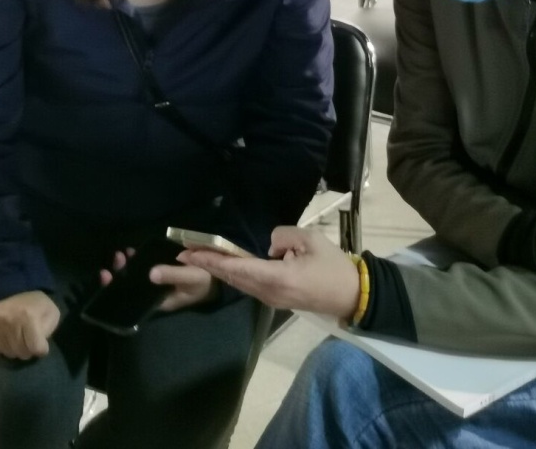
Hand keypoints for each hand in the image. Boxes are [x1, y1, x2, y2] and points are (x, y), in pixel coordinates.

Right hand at [0, 291, 60, 358]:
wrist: (11, 287)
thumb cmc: (34, 304)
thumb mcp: (51, 312)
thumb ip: (48, 331)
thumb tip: (38, 347)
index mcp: (28, 317)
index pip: (36, 349)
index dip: (42, 348)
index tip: (41, 341)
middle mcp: (9, 321)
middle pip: (22, 353)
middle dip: (28, 349)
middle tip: (28, 338)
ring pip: (8, 353)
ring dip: (14, 349)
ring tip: (17, 336)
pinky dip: (1, 346)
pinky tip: (5, 336)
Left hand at [98, 248, 216, 311]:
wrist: (218, 273)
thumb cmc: (203, 280)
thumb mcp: (190, 278)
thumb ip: (172, 275)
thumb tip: (151, 273)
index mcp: (159, 301)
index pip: (134, 299)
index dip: (118, 290)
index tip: (108, 277)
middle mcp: (154, 294)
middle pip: (131, 287)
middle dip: (120, 275)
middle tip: (117, 259)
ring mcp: (157, 282)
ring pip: (136, 277)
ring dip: (127, 267)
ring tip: (122, 254)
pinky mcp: (160, 272)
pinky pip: (144, 267)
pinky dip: (137, 260)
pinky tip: (132, 251)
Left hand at [179, 226, 359, 320]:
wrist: (352, 295)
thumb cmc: (333, 266)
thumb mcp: (309, 240)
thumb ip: (282, 236)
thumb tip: (268, 246)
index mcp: (276, 278)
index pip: (237, 267)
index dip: (212, 259)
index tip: (190, 253)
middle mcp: (268, 293)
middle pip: (232, 278)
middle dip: (207, 265)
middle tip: (183, 253)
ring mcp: (271, 299)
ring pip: (239, 283)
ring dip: (218, 270)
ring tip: (198, 257)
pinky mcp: (276, 299)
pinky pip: (248, 285)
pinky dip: (232, 275)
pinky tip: (223, 266)